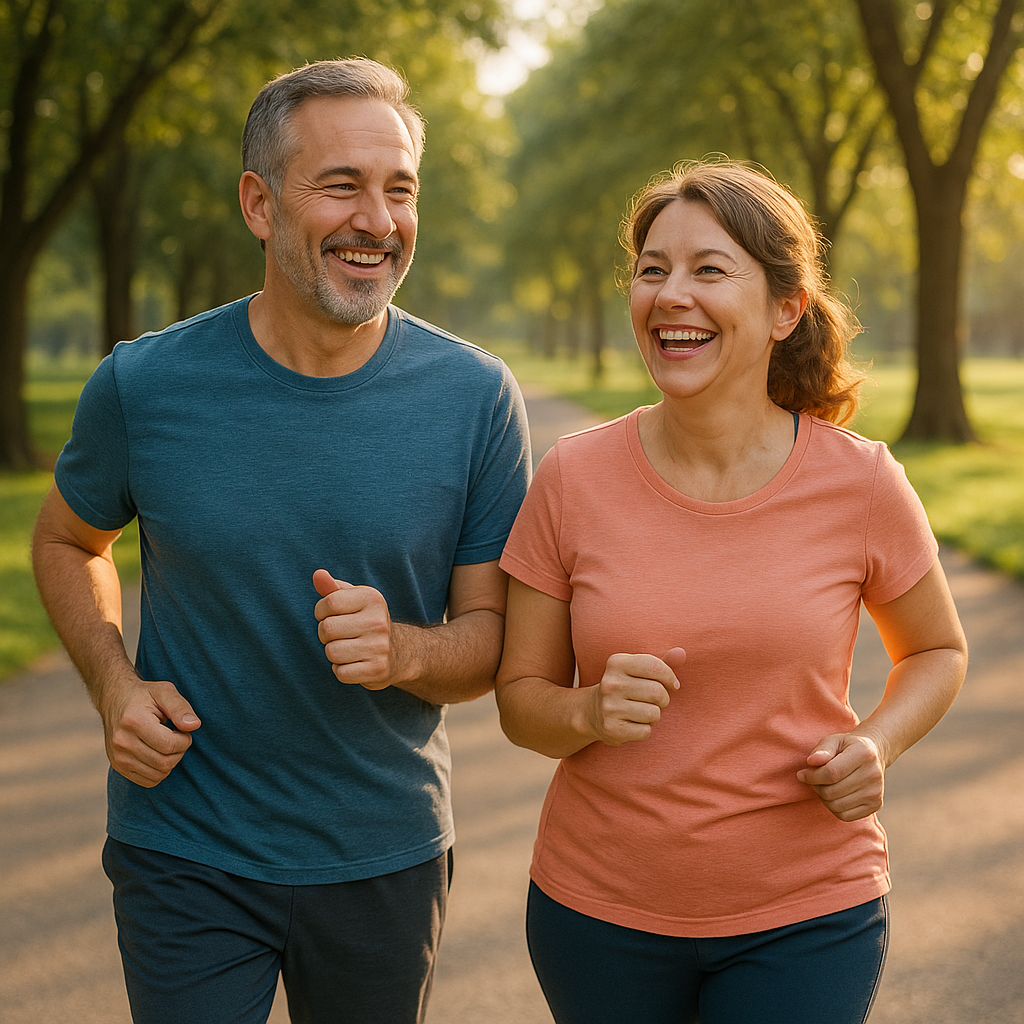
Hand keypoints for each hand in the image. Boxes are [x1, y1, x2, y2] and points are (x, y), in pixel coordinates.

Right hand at [100, 675, 200, 787]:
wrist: (115, 700)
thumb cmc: (145, 695)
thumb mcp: (165, 691)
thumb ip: (180, 707)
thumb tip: (194, 726)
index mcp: (133, 721)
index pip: (169, 745)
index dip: (185, 739)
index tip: (183, 729)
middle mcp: (122, 742)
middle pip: (165, 762)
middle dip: (180, 751)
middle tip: (177, 736)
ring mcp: (118, 757)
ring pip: (159, 774)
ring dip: (171, 761)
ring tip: (167, 743)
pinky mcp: (118, 766)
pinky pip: (149, 781)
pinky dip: (160, 770)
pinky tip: (158, 753)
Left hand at [313, 569, 394, 689]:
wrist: (398, 652)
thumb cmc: (366, 621)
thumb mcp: (353, 600)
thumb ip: (331, 588)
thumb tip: (317, 574)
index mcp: (372, 598)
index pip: (328, 603)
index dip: (321, 612)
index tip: (333, 616)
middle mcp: (378, 621)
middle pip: (327, 629)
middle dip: (326, 634)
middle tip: (341, 635)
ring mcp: (380, 646)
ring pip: (331, 652)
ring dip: (334, 653)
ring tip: (349, 649)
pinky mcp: (378, 669)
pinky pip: (340, 673)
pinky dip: (342, 670)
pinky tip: (355, 664)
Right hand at [584, 647, 685, 745]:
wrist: (592, 712)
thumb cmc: (625, 687)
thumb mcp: (638, 670)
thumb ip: (662, 662)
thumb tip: (681, 653)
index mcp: (616, 663)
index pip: (654, 666)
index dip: (669, 677)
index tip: (671, 684)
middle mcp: (610, 683)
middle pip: (657, 692)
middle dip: (663, 699)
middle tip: (655, 701)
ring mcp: (609, 707)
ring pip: (654, 713)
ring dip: (654, 715)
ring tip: (642, 712)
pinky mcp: (611, 729)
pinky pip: (645, 731)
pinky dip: (645, 730)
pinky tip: (633, 724)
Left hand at [797, 732, 885, 820]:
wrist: (874, 755)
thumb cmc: (847, 747)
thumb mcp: (833, 740)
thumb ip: (822, 749)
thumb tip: (811, 761)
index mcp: (863, 754)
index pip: (831, 773)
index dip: (812, 776)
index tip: (801, 774)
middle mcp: (873, 774)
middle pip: (832, 791)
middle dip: (816, 786)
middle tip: (814, 780)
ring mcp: (876, 792)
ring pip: (836, 806)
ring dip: (823, 798)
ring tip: (824, 786)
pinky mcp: (876, 805)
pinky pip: (845, 816)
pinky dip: (833, 808)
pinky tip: (834, 795)